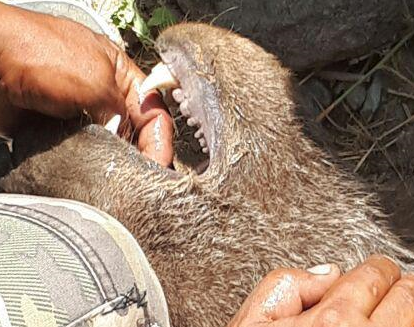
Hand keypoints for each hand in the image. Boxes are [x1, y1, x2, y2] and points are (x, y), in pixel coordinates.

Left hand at [0, 3, 172, 165]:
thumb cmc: (40, 54)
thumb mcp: (97, 81)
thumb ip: (122, 115)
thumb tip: (128, 144)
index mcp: (123, 77)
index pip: (154, 113)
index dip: (160, 141)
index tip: (159, 167)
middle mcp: (107, 97)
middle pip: (137, 132)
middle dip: (143, 156)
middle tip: (145, 182)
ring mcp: (84, 114)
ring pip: (113, 145)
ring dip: (119, 164)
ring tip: (124, 184)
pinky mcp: (64, 131)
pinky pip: (87, 153)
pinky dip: (94, 165)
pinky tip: (99, 177)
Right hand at [229, 255, 413, 326]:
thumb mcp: (257, 314)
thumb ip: (290, 282)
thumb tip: (327, 274)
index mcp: (330, 322)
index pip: (374, 276)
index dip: (378, 268)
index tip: (380, 269)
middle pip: (408, 299)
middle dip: (402, 288)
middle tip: (399, 285)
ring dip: (408, 313)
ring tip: (399, 307)